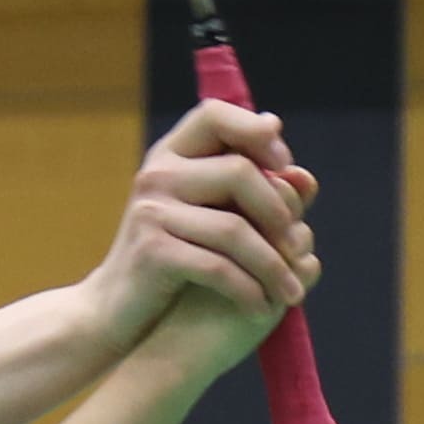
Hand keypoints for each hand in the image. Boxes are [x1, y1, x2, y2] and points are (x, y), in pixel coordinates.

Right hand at [94, 101, 315, 341]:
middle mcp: (157, 175)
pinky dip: (247, 291)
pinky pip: (218, 267)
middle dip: (278, 211)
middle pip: (239, 171)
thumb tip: (304, 175)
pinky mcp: (152, 252)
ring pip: (234, 228)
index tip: (284, 161)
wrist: (119, 309)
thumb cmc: (174, 260)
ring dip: (273, 265)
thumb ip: (256, 196)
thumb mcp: (213, 219)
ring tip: (292, 293)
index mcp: (171, 155)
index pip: (215, 115)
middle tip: (298, 246)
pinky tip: (261, 307)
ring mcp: (151, 212)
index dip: (254, 131)